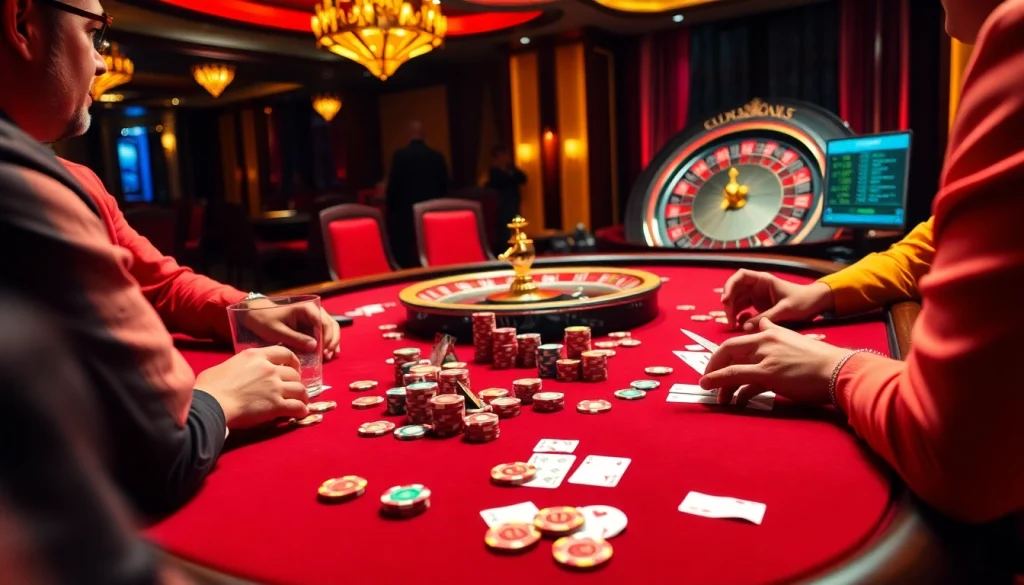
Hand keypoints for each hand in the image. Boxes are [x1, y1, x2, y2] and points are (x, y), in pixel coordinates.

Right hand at [195, 346, 308, 428]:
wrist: (211, 404)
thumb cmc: (210, 386)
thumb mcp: (227, 365)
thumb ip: (241, 365)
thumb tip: (241, 371)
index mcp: (256, 356)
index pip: (284, 352)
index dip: (293, 361)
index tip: (293, 367)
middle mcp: (269, 368)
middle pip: (294, 373)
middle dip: (296, 381)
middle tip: (294, 388)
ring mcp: (274, 386)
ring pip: (300, 389)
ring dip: (302, 396)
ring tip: (301, 401)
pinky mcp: (276, 405)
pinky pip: (297, 406)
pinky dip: (302, 410)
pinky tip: (301, 413)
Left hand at [242, 300, 339, 359]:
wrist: (254, 314)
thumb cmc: (264, 320)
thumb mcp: (278, 332)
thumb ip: (297, 339)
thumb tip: (315, 347)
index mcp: (307, 308)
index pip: (323, 323)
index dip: (326, 338)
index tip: (322, 352)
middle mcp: (313, 311)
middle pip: (331, 325)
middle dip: (331, 341)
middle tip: (327, 356)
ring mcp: (312, 318)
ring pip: (330, 328)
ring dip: (332, 342)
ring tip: (329, 356)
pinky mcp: (310, 325)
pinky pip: (323, 332)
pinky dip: (327, 342)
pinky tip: (329, 352)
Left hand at [699, 319, 849, 406]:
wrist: (838, 370)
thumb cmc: (820, 360)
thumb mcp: (795, 339)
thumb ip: (776, 332)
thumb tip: (764, 323)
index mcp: (771, 332)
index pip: (739, 340)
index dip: (723, 354)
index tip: (717, 365)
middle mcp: (765, 341)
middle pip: (728, 349)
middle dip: (713, 365)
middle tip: (707, 379)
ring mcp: (766, 357)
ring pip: (729, 366)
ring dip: (717, 381)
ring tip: (714, 395)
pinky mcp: (768, 373)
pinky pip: (735, 377)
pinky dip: (722, 385)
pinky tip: (723, 397)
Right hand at [720, 269, 834, 330]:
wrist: (816, 304)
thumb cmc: (803, 301)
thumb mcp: (785, 310)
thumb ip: (765, 318)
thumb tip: (744, 328)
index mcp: (763, 280)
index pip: (740, 276)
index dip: (729, 286)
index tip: (725, 300)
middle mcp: (757, 286)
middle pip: (734, 291)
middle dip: (729, 304)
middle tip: (729, 320)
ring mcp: (757, 296)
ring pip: (737, 301)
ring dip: (732, 312)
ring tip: (733, 325)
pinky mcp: (759, 306)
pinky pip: (743, 310)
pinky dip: (739, 317)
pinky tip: (742, 326)